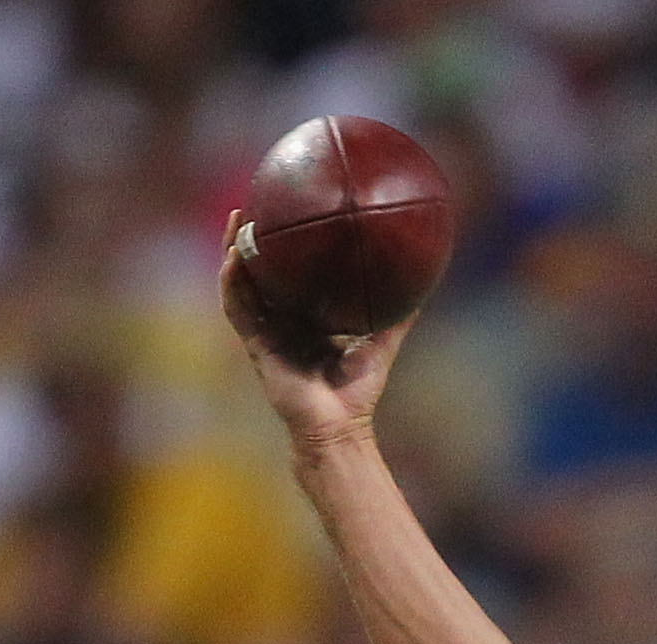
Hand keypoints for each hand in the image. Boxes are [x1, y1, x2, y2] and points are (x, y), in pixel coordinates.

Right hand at [219, 213, 411, 442]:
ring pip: (242, 285)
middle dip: (255, 240)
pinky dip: (233, 282)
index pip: (291, 276)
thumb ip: (398, 318)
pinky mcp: (256, 347)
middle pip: (261, 273)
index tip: (290, 212)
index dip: (287, 247)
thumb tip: (423, 288)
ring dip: (235, 251)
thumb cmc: (358, 394)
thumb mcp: (381, 345)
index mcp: (305, 320)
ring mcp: (266, 334)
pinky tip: (234, 257)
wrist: (338, 428)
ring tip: (237, 219)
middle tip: (257, 203)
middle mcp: (282, 323)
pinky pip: (237, 309)